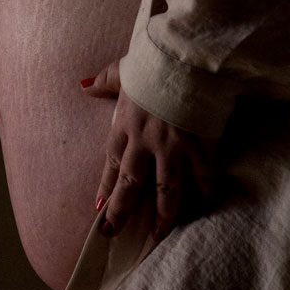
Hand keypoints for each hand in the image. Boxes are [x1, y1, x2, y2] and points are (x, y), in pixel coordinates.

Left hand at [81, 59, 216, 245]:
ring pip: (165, 191)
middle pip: (131, 184)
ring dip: (161, 217)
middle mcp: (145, 140)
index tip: (98, 209)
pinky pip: (203, 174)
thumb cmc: (156, 58)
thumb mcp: (125, 69)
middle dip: (120, 211)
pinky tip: (207, 200)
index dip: (105, 186)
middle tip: (113, 235)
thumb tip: (82, 85)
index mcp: (126, 123)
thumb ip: (105, 81)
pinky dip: (206, 188)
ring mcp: (173, 146)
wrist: (189, 52)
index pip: (112, 162)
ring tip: (157, 237)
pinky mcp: (200, 144)